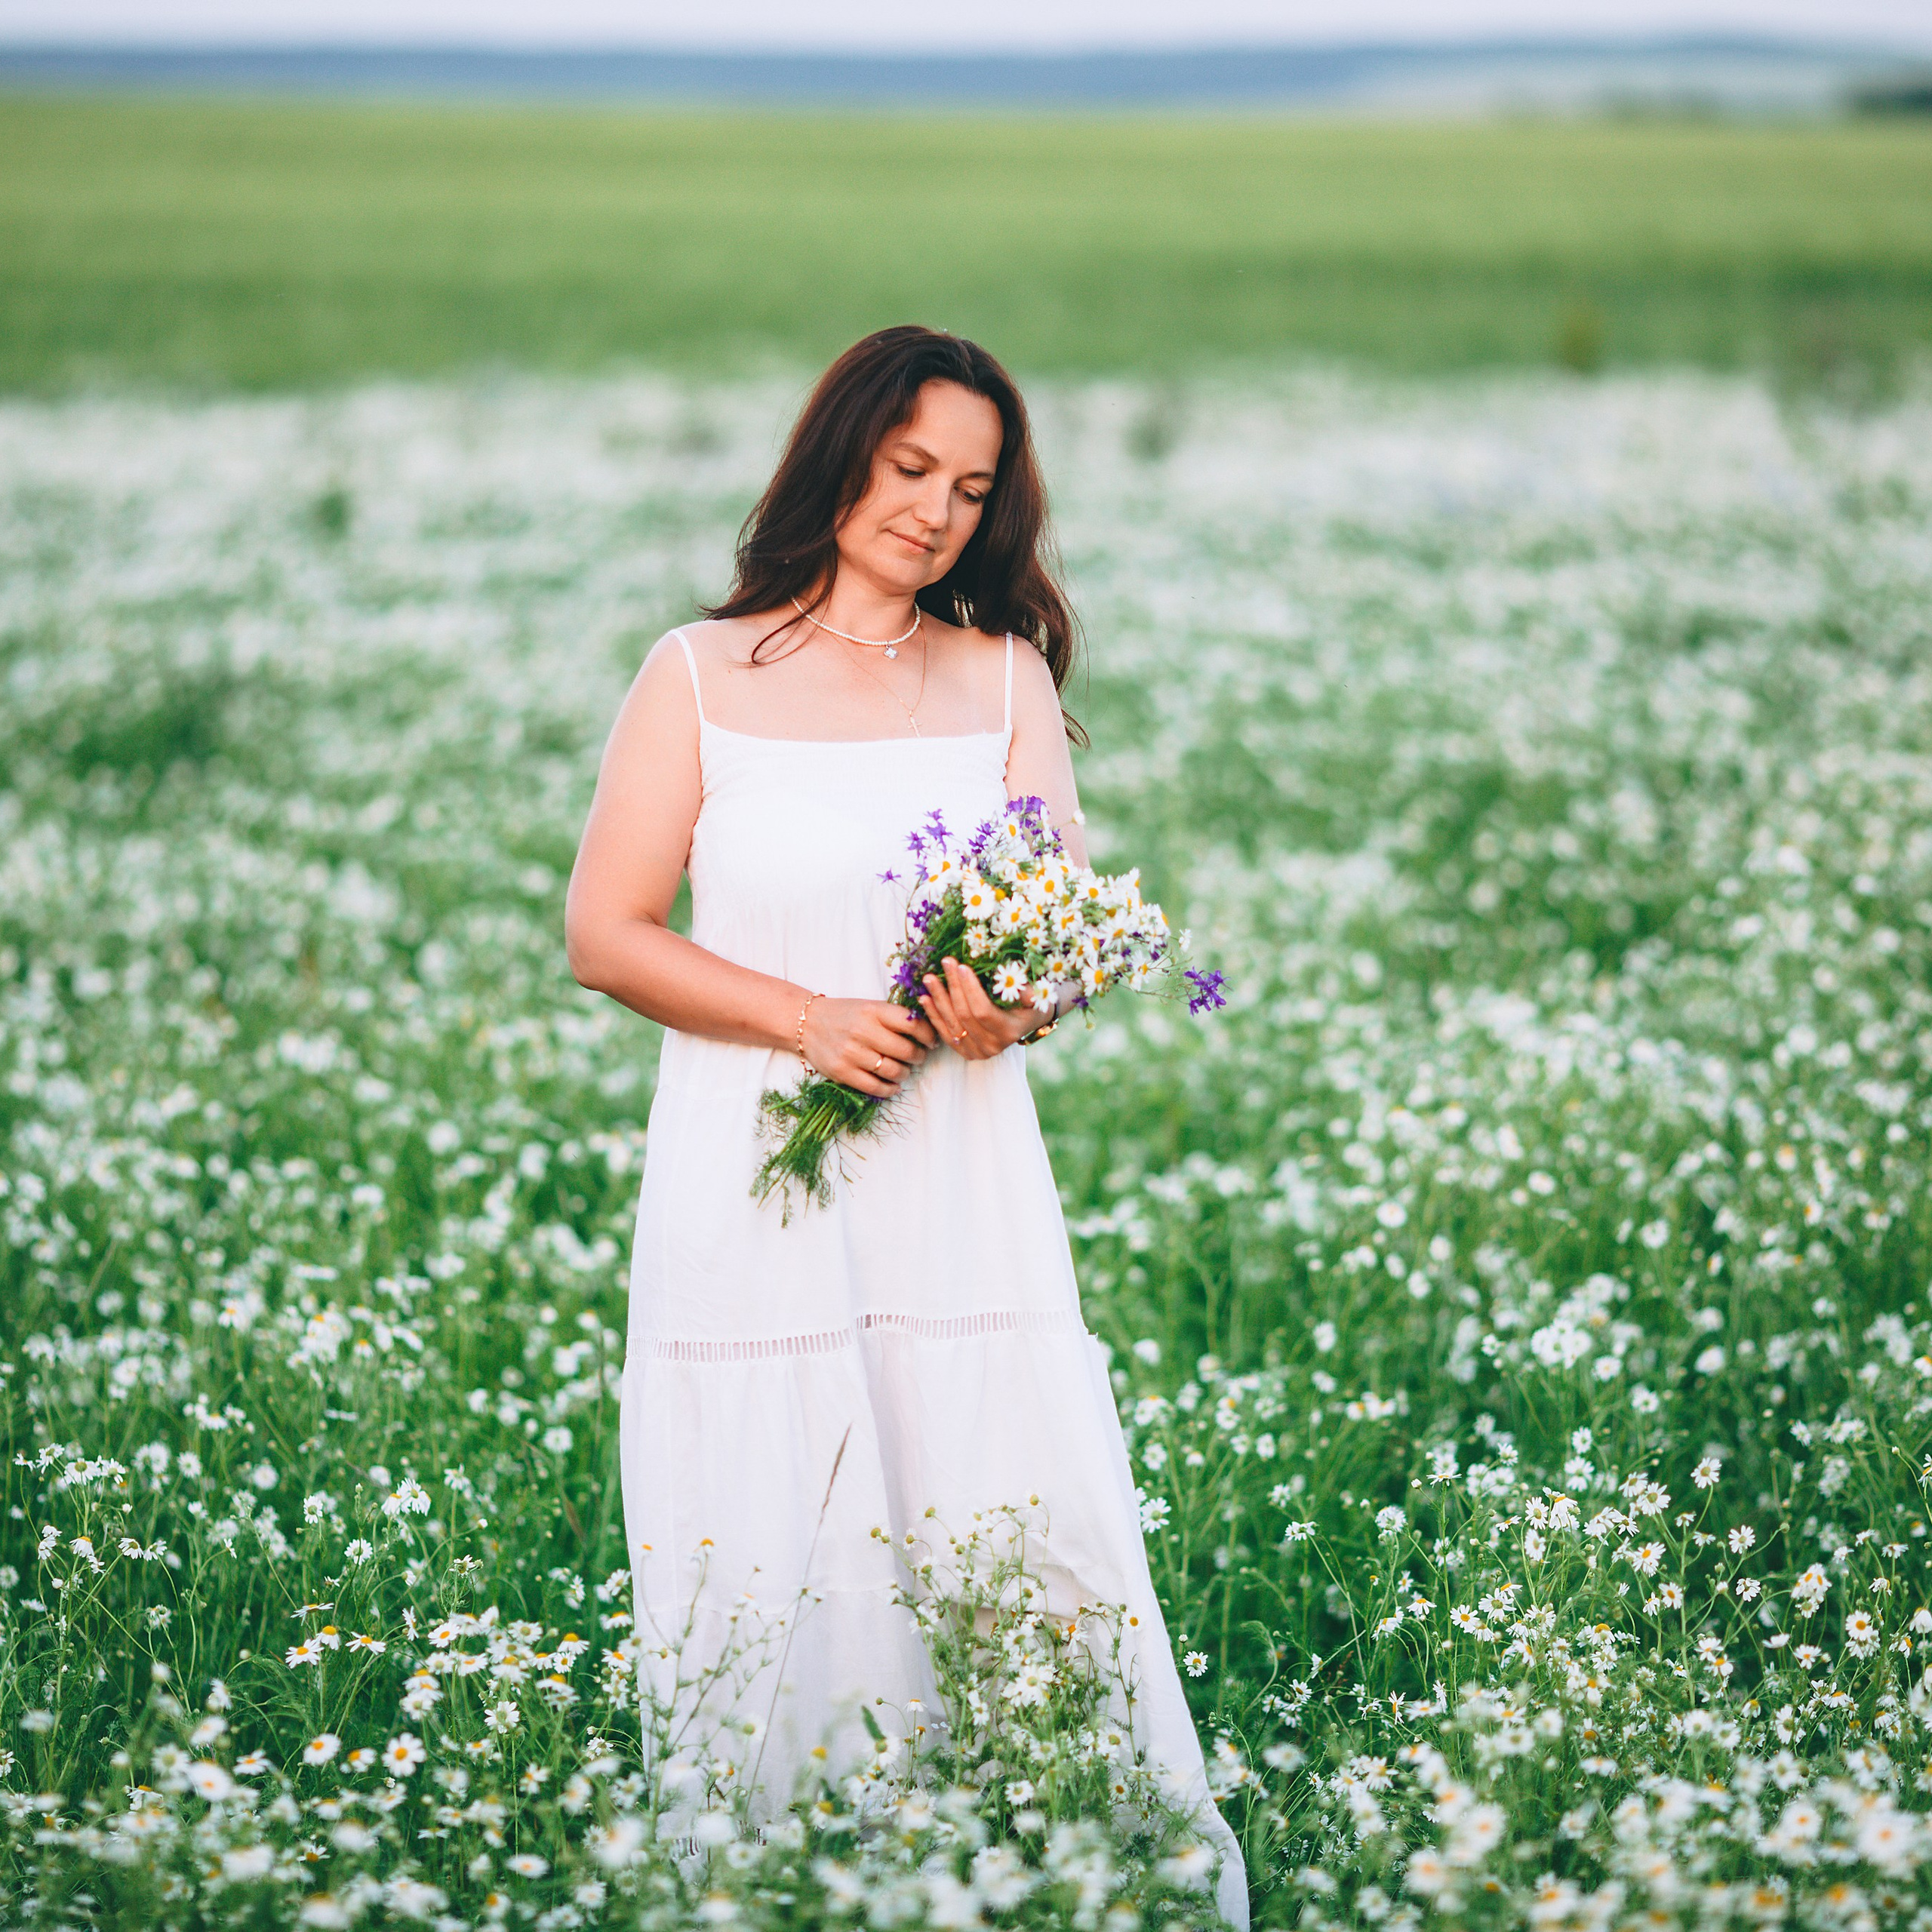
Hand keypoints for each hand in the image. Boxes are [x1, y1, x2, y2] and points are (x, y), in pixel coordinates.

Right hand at [800, 997, 935, 1098]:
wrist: (807, 1023)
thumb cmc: (845, 1015)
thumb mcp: (870, 1006)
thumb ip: (895, 1017)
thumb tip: (928, 1032)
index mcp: (874, 1010)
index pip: (913, 1024)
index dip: (928, 1035)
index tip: (931, 1041)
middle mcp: (863, 1030)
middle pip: (906, 1051)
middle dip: (919, 1057)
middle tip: (918, 1057)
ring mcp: (851, 1053)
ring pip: (893, 1071)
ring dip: (905, 1074)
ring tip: (903, 1071)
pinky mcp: (842, 1072)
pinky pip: (875, 1087)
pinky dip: (890, 1089)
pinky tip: (893, 1085)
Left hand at [919, 956, 1045, 1060]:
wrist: (1027, 1022)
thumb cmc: (1030, 1003)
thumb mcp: (1036, 996)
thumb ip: (1028, 992)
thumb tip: (1021, 987)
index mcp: (1009, 1032)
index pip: (983, 1011)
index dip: (970, 989)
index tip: (962, 966)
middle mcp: (992, 1046)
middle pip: (964, 1015)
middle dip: (953, 987)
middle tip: (945, 963)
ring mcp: (977, 1052)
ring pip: (952, 1023)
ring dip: (938, 999)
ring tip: (929, 978)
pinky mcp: (966, 1052)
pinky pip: (945, 1033)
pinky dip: (934, 1015)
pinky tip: (925, 998)